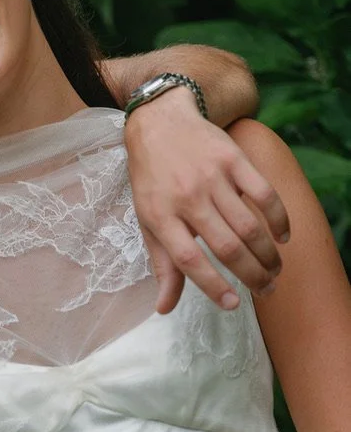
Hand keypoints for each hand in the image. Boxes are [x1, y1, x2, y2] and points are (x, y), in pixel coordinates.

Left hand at [124, 90, 289, 313]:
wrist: (160, 122)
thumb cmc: (152, 180)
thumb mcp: (147, 222)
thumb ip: (163, 265)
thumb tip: (165, 308)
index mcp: (161, 218)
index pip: (189, 260)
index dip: (212, 285)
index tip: (232, 304)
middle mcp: (187, 199)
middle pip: (226, 246)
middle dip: (251, 274)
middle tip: (265, 290)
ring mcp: (212, 177)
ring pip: (247, 224)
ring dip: (267, 253)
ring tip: (275, 270)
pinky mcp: (233, 158)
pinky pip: (263, 192)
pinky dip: (277, 216)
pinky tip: (283, 236)